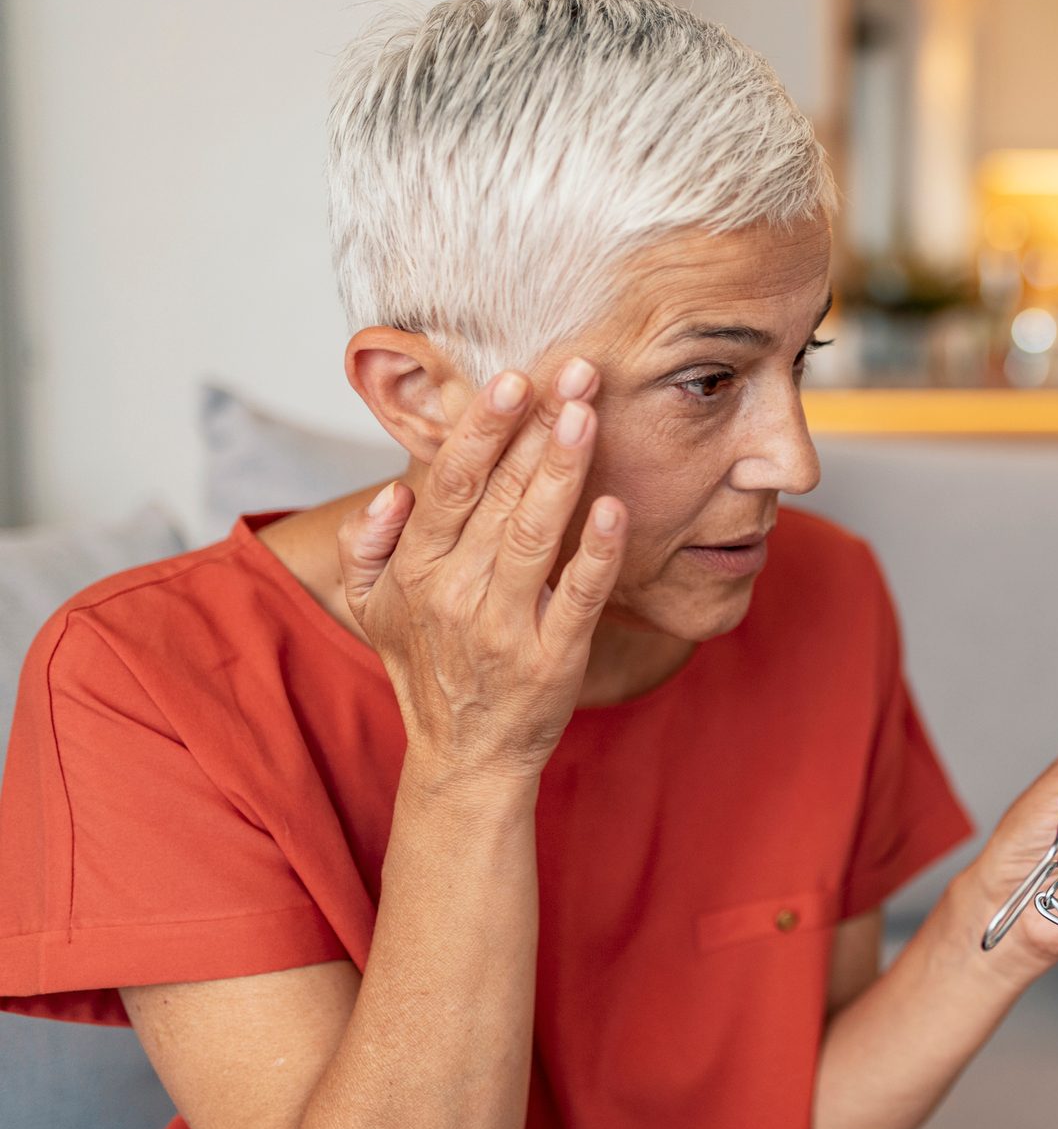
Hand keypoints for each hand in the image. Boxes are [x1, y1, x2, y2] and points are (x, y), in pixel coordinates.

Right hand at [336, 360, 628, 786]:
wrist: (465, 757)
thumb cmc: (427, 667)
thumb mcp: (374, 610)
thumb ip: (370, 546)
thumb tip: (389, 491)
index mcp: (416, 570)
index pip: (452, 483)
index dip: (482, 429)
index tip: (513, 378)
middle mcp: (455, 593)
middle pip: (500, 494)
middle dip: (537, 428)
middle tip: (576, 371)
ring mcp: (506, 627)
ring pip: (535, 534)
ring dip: (563, 470)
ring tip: (589, 414)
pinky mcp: (554, 658)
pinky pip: (578, 596)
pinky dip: (596, 552)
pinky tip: (616, 508)